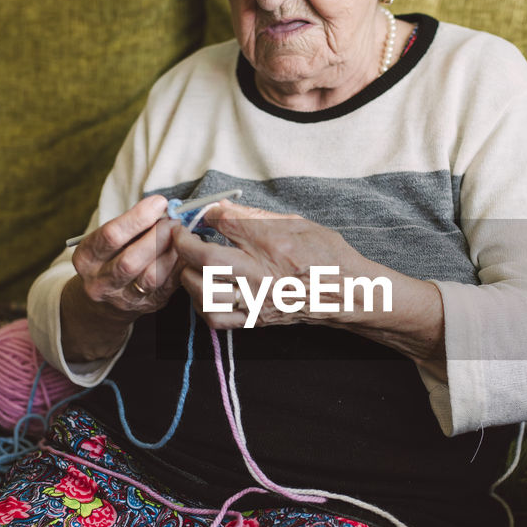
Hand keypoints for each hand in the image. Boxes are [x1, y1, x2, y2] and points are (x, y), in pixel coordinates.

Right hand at [61, 195, 181, 361]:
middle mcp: (100, 283)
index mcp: (86, 259)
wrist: (104, 301)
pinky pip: (168, 285)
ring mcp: (124, 299)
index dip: (137, 217)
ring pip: (152, 277)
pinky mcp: (148, 305)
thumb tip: (161, 208)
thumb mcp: (107, 241)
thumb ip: (130, 225)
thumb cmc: (110, 257)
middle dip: (157, 236)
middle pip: (130, 261)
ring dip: (172, 252)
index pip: (111, 236)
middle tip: (173, 220)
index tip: (159, 202)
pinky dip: (180, 265)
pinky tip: (187, 251)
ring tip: (183, 235)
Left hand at [171, 198, 358, 330]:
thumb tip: (219, 206)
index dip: (206, 214)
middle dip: (184, 244)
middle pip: (206, 258)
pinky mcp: (256, 319)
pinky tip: (202, 289)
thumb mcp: (296, 223)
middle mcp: (262, 274)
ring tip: (190, 263)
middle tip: (180, 235)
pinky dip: (200, 304)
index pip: (226, 224)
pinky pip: (216, 318)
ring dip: (188, 274)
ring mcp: (257, 301)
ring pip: (204, 292)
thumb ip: (254, 215)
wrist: (347, 294)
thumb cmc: (325, 254)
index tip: (202, 213)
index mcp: (273, 244)